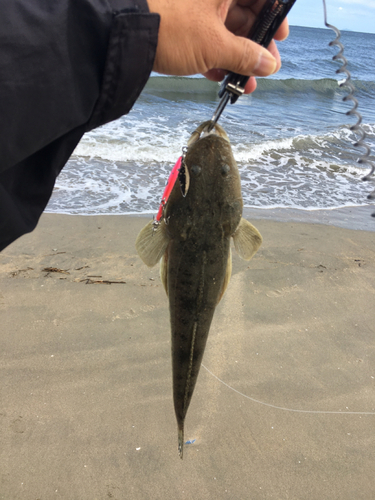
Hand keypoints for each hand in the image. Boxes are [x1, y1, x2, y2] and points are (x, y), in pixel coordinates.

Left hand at [147, 0, 288, 93]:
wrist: (125, 35)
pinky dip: (217, 59)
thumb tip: (267, 64)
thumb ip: (245, 56)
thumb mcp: (214, 45)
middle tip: (263, 67)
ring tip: (245, 81)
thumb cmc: (168, 26)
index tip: (279, 37)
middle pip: (245, 13)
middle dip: (256, 44)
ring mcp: (197, 9)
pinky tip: (223, 78)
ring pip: (227, 31)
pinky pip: (208, 40)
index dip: (274, 15)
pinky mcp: (184, 27)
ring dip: (238, 57)